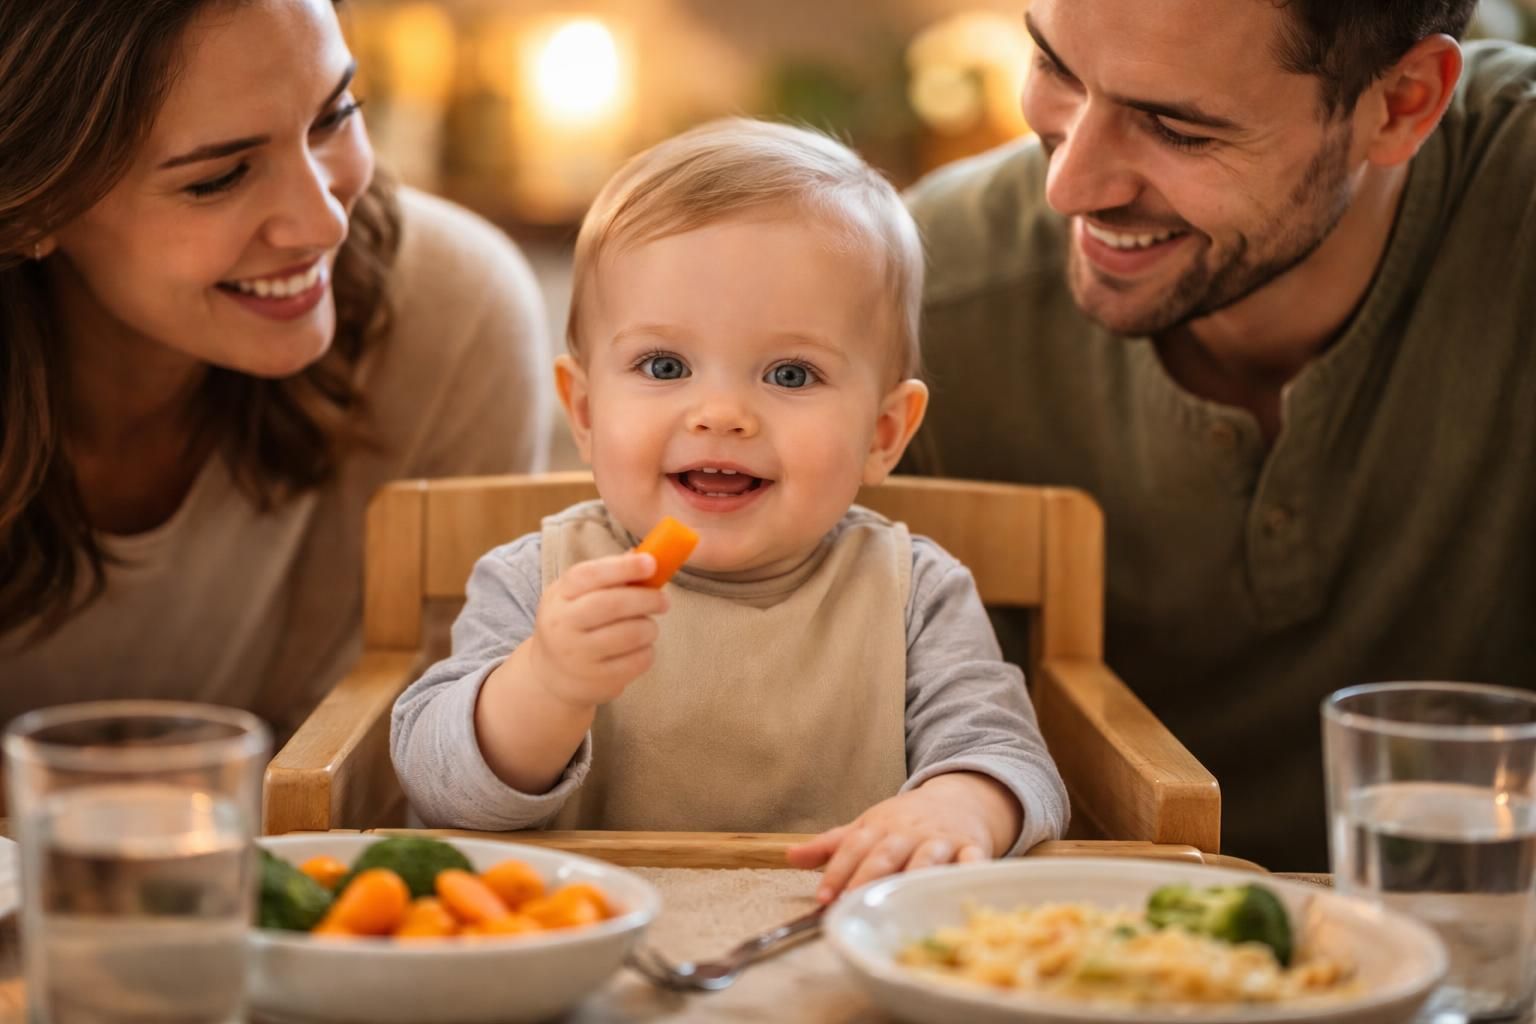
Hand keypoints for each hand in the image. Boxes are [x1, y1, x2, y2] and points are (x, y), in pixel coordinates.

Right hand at [526, 551, 668, 708]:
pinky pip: (638, 660)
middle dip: (647, 598)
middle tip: (664, 601)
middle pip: (613, 604)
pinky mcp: (598, 680)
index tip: (652, 562)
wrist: (552, 676)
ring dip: (650, 627)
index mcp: (559, 596)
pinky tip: (641, 648)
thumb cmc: (574, 624)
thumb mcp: (578, 596)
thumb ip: (609, 576)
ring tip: (648, 627)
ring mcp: (578, 656)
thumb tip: (648, 556)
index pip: (589, 575)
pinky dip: (648, 651)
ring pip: (631, 633)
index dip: (623, 567)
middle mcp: (563, 625)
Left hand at [786, 773, 1020, 902]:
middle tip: (853, 902)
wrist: (958, 797)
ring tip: (901, 897)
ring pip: (926, 858)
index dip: (837, 871)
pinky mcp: (971, 847)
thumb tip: (789, 856)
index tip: (823, 897)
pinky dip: (972, 869)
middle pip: (886, 854)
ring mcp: (940, 840)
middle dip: (868, 877)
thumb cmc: (906, 822)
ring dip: (913, 875)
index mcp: (879, 827)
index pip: (853, 847)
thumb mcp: (867, 826)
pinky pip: (972, 859)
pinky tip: (967, 879)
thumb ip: (831, 845)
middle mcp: (907, 833)